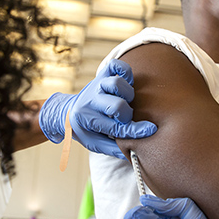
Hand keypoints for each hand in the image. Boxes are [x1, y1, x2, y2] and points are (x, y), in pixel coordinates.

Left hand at [39, 59, 156, 158]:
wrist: (68, 112)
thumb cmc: (86, 130)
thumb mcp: (95, 144)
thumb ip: (115, 149)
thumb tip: (136, 153)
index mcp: (87, 119)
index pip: (116, 128)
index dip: (136, 131)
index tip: (151, 130)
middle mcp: (90, 100)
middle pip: (117, 105)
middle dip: (127, 114)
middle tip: (126, 117)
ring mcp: (96, 85)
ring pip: (116, 84)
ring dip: (127, 93)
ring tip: (128, 100)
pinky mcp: (101, 74)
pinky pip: (116, 65)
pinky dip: (125, 71)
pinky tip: (128, 81)